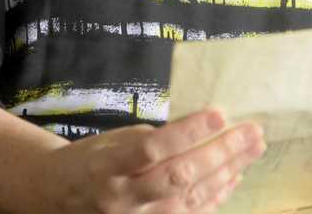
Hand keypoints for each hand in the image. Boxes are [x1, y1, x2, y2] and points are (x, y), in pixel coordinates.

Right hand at [32, 109, 265, 213]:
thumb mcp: (112, 141)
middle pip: (179, 176)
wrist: (58, 198)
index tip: (219, 114)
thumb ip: (150, 140)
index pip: (152, 149)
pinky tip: (235, 176)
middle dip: (221, 153)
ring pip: (192, 198)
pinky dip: (217, 196)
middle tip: (252, 131)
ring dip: (228, 172)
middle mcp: (122, 198)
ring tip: (254, 149)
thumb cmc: (89, 161)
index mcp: (107, 167)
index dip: (187, 133)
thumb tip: (200, 130)